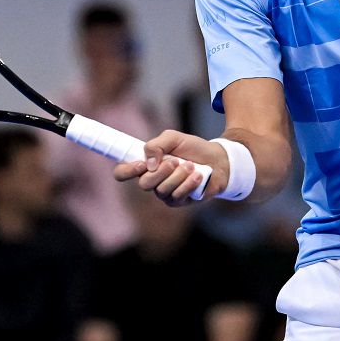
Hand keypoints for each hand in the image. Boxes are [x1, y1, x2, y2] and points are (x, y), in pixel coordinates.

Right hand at [111, 130, 227, 206]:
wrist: (217, 159)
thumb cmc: (193, 148)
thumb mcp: (174, 138)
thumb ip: (157, 144)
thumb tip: (149, 163)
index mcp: (146, 164)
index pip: (122, 173)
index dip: (126, 171)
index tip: (141, 164)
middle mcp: (152, 181)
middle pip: (144, 183)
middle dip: (161, 171)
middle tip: (176, 160)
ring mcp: (165, 193)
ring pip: (162, 190)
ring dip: (179, 175)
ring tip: (191, 165)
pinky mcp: (179, 202)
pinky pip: (177, 196)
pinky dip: (189, 183)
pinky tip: (198, 175)